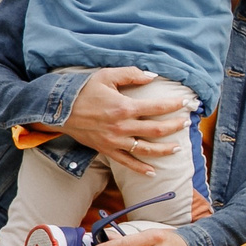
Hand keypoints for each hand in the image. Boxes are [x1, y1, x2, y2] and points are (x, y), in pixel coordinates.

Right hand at [58, 67, 187, 176]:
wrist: (58, 109)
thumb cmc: (82, 90)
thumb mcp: (106, 75)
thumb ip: (131, 74)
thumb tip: (152, 76)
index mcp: (124, 107)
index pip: (157, 107)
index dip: (174, 106)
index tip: (187, 104)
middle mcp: (122, 127)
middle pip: (156, 131)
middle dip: (174, 127)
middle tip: (187, 123)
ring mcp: (114, 141)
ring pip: (145, 149)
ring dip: (164, 150)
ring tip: (177, 147)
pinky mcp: (106, 149)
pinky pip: (126, 162)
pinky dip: (140, 168)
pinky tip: (153, 171)